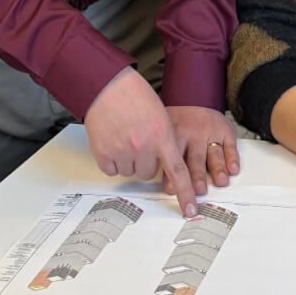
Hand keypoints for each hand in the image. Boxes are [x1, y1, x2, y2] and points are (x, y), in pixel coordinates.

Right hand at [84, 67, 196, 216]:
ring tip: (124, 134)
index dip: (185, 193)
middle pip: (149, 173)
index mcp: (162, 134)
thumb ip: (164, 138)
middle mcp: (143, 146)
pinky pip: (112, 170)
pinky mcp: (104, 155)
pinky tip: (112, 139)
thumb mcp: (160, 113)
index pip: (178, 171)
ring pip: (131, 172)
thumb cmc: (134, 94)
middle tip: (139, 138)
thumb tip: (163, 160)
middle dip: (146, 160)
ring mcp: (122, 151)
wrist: (106, 85)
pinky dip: (112, 159)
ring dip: (129, 159)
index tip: (191, 210)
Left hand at [164, 106, 239, 196]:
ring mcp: (209, 130)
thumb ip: (160, 157)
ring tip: (220, 181)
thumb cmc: (175, 125)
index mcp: (172, 135)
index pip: (172, 160)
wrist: (190, 102)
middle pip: (195, 159)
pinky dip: (232, 157)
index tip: (172, 191)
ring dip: (218, 168)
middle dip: (197, 175)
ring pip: (214, 153)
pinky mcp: (224, 129)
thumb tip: (156, 184)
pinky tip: (233, 168)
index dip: (171, 177)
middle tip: (199, 190)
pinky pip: (230, 145)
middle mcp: (192, 133)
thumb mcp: (161, 135)